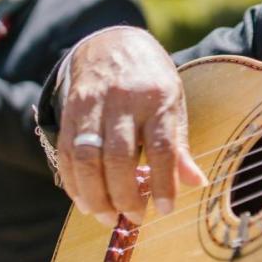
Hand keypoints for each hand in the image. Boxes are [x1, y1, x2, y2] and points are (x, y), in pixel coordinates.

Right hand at [56, 27, 205, 226]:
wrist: (112, 43)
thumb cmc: (150, 81)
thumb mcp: (174, 103)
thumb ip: (180, 143)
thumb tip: (196, 182)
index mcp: (156, 98)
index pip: (161, 146)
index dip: (163, 182)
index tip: (165, 209)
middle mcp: (122, 101)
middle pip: (118, 156)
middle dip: (124, 195)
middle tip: (134, 218)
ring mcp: (91, 105)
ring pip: (86, 157)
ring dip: (95, 195)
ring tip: (107, 216)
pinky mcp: (69, 112)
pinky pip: (65, 153)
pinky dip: (73, 183)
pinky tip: (85, 201)